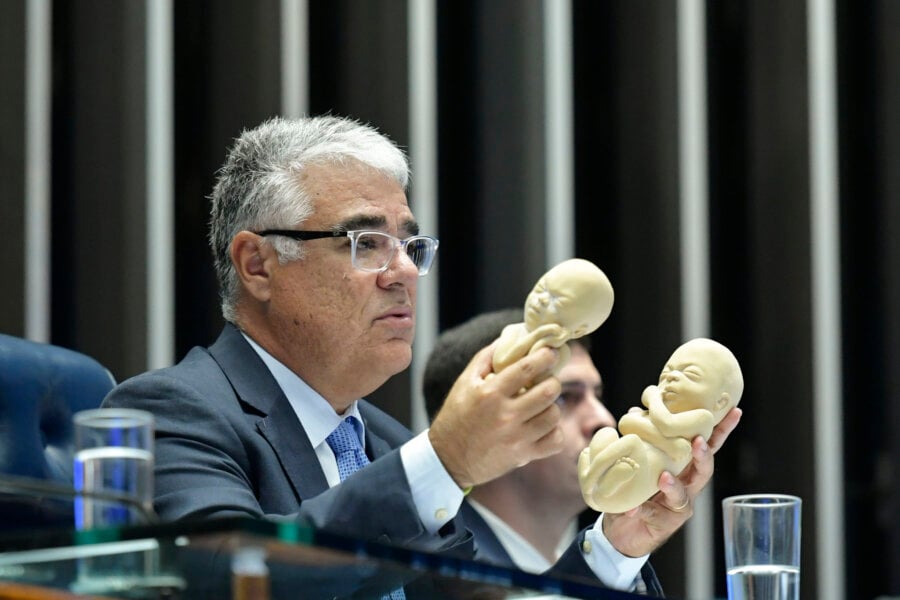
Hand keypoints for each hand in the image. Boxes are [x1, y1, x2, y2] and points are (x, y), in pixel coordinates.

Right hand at [429, 344, 563, 488]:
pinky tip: (542, 426)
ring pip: (554, 415)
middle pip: (549, 391)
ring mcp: (517, 437)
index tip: (551, 352)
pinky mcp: (523, 455)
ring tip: (542, 404)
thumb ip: (486, 358)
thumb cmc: (456, 416)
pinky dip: (553, 432)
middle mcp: (506, 415)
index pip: (527, 369)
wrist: (448, 458)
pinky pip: (555, 441)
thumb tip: (509, 338)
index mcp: (491, 393)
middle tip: (546, 381)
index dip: (545, 357)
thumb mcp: (465, 382)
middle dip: (552, 381)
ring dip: (552, 406)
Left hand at [602, 407, 741, 556]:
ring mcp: (677, 506)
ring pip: (682, 496)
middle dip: (704, 456)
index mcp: (686, 466)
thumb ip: (644, 438)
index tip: (734, 412)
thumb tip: (637, 411)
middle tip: (698, 442)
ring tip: (664, 477)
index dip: (722, 430)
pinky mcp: (661, 523)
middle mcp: (688, 486)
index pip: (708, 446)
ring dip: (674, 485)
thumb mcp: (642, 459)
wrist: (625, 529)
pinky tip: (633, 508)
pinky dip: (641, 509)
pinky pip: (651, 514)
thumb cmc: (638, 488)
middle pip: (704, 471)